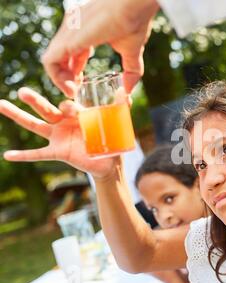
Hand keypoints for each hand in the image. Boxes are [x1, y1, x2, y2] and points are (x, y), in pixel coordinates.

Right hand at [0, 88, 117, 178]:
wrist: (109, 160)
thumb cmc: (111, 137)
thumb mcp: (115, 121)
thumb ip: (119, 107)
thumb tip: (126, 93)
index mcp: (77, 113)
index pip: (68, 105)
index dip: (69, 106)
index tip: (73, 110)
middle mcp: (64, 122)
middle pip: (45, 109)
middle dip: (34, 100)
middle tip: (21, 91)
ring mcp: (58, 137)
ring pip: (35, 125)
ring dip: (19, 116)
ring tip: (2, 104)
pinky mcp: (57, 152)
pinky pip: (38, 154)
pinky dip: (23, 155)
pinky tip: (7, 155)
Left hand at [42, 0, 159, 96]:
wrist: (133, 5)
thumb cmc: (135, 21)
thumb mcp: (132, 51)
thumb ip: (131, 71)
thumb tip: (128, 90)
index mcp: (84, 28)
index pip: (70, 51)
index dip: (74, 70)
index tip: (82, 84)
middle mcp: (72, 28)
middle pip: (59, 56)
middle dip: (66, 77)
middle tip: (76, 92)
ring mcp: (67, 32)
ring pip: (51, 60)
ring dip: (60, 80)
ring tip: (72, 93)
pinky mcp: (67, 39)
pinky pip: (50, 62)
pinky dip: (57, 78)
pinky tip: (70, 89)